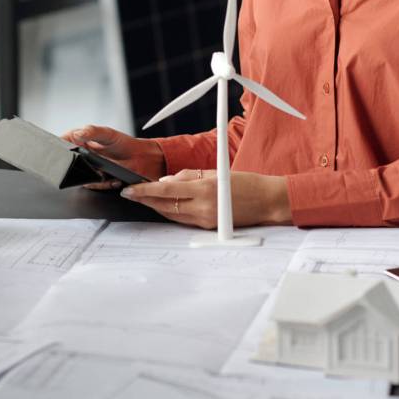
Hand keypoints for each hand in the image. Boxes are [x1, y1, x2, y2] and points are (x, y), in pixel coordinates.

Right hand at [61, 125, 165, 188]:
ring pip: (80, 177)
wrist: (143, 160)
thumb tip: (78, 133)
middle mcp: (84, 156)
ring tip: (104, 172)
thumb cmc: (126, 144)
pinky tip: (113, 179)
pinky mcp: (98, 182)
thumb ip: (93, 132)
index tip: (64, 149)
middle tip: (89, 163)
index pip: (65, 143)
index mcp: (83, 141)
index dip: (60, 146)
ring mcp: (90, 170)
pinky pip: (93, 186)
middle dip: (76, 165)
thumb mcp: (109, 134)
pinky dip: (103, 184)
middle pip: (69, 163)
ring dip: (92, 175)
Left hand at [121, 169, 291, 227]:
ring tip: (143, 199)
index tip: (130, 189)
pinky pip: (183, 219)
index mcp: (204, 188)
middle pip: (165, 205)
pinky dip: (172, 212)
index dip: (145, 191)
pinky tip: (164, 206)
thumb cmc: (246, 183)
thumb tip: (166, 181)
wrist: (267, 201)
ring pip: (172, 214)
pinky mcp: (209, 227)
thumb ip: (189, 176)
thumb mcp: (216, 172)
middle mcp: (203, 207)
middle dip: (145, 200)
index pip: (165, 190)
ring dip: (156, 207)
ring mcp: (205, 220)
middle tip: (131, 194)